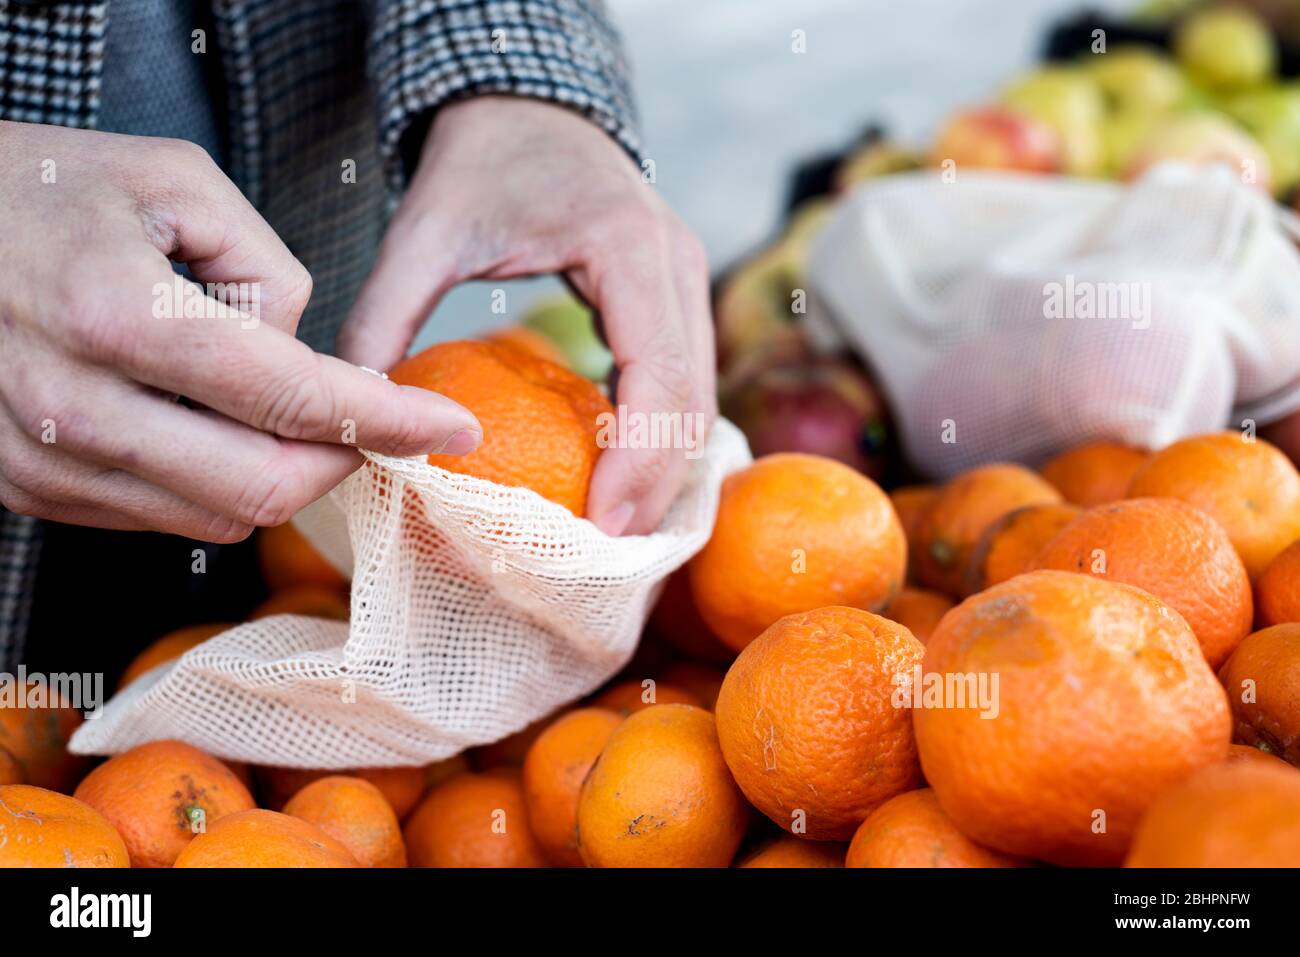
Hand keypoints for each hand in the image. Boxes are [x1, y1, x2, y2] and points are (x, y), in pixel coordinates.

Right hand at [0, 122, 479, 541]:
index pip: (295, 399)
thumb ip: (265, 271)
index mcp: (119, 315)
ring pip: (214, 517)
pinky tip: (201, 424)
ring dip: (272, 473)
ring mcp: (38, 461)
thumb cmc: (40, 188)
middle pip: (264, 488)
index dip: (392, 421)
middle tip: (372, 425)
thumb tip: (302, 359)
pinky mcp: (20, 488)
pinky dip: (206, 481)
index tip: (449, 429)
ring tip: (265, 403)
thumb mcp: (175, 183)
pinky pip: (154, 516)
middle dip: (341, 464)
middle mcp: (72, 406)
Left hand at [337, 97, 715, 535]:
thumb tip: (354, 406)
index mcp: (631, 248)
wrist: (528, 104)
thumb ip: (386, 312)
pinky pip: (684, 380)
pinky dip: (660, 435)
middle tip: (609, 551)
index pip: (660, 374)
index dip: (640, 461)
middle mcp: (678, 264)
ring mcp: (686, 279)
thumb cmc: (482, 158)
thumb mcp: (425, 227)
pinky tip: (621, 477)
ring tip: (617, 530)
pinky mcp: (674, 296)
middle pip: (694, 399)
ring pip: (700, 396)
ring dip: (666, 467)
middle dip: (659, 483)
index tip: (602, 525)